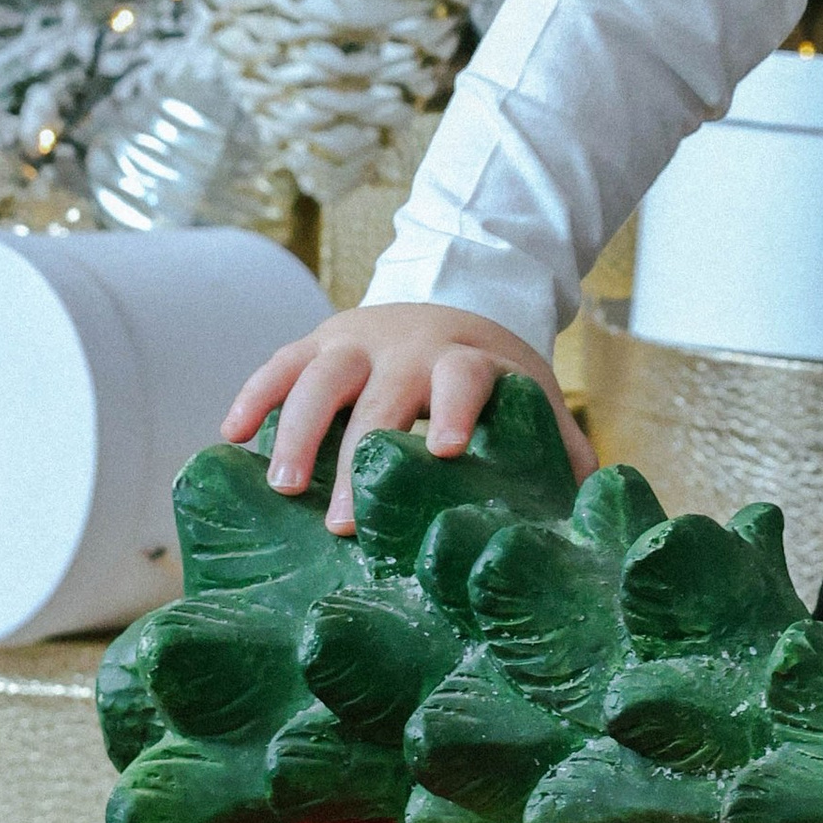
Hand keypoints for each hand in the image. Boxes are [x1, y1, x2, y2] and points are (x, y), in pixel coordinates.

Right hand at [221, 305, 595, 533]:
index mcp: (468, 361)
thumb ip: (558, 454)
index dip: (456, 410)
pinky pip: (278, 362)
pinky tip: (228, 436)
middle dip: (360, 454)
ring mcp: (357, 339)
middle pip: (382, 393)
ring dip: (298, 430)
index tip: (445, 451)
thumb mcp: (529, 403)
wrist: (457, 302)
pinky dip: (253, 395)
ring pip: (321, 376)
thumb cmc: (495, 380)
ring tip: (283, 487)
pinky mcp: (318, 340)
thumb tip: (594, 515)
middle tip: (342, 521)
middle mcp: (409, 344)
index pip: (464, 379)